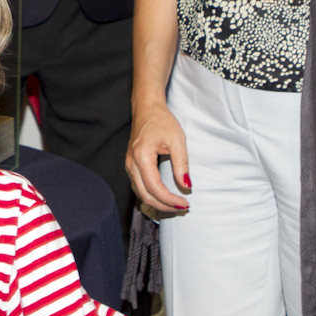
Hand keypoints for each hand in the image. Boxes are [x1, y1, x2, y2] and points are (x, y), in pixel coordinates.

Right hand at [126, 99, 191, 215]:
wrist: (147, 108)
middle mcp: (131, 163)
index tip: (185, 203)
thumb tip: (186, 185)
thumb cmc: (161, 121)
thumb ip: (181, 164)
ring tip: (175, 204)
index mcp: (142, 157)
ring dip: (157, 202)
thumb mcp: (177, 140)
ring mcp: (129, 165)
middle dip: (164, 205)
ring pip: (140, 193)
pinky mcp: (130, 165)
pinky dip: (150, 195)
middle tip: (182, 207)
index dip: (170, 200)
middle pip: (145, 195)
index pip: (155, 188)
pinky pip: (138, 186)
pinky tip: (163, 196)